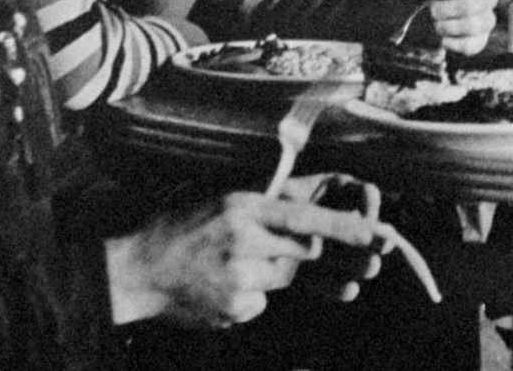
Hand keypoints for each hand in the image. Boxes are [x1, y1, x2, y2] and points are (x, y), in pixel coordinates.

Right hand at [107, 183, 380, 327]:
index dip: (344, 227)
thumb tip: (312, 225)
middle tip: (281, 248)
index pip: (305, 218)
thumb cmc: (180, 228)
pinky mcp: (233, 309)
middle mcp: (243, 241)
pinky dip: (248, 297)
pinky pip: (260, 303)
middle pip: (301, 253)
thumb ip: (264, 210)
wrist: (135, 269)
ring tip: (229, 264)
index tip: (377, 233)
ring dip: (268, 273)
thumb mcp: (221, 202)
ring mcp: (238, 279)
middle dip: (305, 253)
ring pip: (282, 279)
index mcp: (242, 206)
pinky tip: (218, 287)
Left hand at [409, 0, 498, 54]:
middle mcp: (487, 1)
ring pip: (475, 25)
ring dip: (449, 24)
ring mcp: (484, 23)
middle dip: (450, 7)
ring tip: (434, 23)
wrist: (412, 14)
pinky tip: (441, 37)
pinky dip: (452, 41)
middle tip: (433, 7)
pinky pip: (471, 45)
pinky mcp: (476, 42)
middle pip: (480, 4)